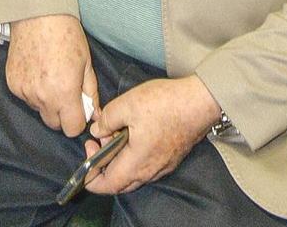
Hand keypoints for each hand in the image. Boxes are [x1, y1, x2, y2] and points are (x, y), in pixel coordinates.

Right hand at [5, 15, 97, 136]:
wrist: (38, 13)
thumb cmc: (66, 35)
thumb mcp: (86, 63)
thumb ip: (91, 93)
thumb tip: (95, 115)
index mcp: (64, 92)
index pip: (72, 129)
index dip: (77, 120)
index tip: (78, 108)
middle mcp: (42, 96)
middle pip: (54, 124)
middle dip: (62, 113)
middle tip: (64, 91)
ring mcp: (25, 91)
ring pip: (39, 110)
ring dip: (46, 101)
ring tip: (49, 77)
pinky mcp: (12, 84)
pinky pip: (25, 98)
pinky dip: (32, 90)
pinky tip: (36, 71)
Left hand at [86, 74, 220, 194]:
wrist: (199, 102)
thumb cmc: (165, 104)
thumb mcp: (127, 104)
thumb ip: (107, 119)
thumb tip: (97, 132)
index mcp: (136, 164)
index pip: (108, 185)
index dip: (92, 177)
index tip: (87, 154)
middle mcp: (150, 171)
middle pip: (120, 182)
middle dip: (103, 164)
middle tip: (98, 139)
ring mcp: (162, 166)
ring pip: (133, 173)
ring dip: (118, 158)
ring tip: (115, 131)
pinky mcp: (170, 158)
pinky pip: (145, 166)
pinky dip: (132, 155)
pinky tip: (132, 132)